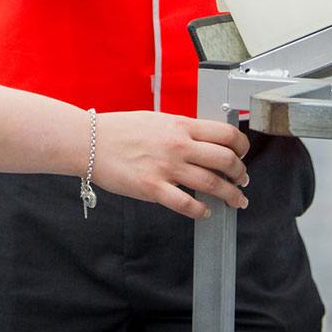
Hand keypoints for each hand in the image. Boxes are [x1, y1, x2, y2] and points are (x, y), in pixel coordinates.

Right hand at [92, 111, 249, 218]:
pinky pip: (188, 204)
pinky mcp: (153, 187)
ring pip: (213, 184)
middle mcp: (178, 145)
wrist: (89, 141)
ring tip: (235, 200)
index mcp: (178, 125)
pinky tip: (204, 212)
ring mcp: (166, 167)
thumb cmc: (117, 129)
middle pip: (226, 160)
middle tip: (242, 180)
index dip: (241, 146)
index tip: (242, 154)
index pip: (225, 134)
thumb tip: (201, 141)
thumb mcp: (154, 119)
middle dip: (241, 173)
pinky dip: (201, 211)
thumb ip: (179, 129)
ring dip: (231, 195)